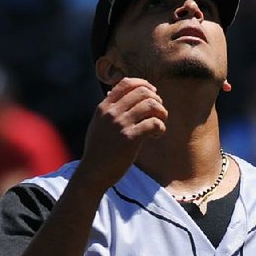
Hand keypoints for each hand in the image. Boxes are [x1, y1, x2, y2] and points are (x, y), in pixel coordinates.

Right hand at [78, 78, 167, 192]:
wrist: (93, 172)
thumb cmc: (98, 151)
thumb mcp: (98, 124)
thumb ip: (107, 109)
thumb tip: (112, 92)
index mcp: (104, 107)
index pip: (126, 83)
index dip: (144, 84)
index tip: (152, 93)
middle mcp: (112, 112)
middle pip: (142, 92)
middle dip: (156, 100)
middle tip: (159, 112)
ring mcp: (121, 124)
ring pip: (151, 105)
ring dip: (161, 113)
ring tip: (160, 123)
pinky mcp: (130, 138)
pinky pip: (154, 123)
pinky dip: (160, 128)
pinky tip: (156, 135)